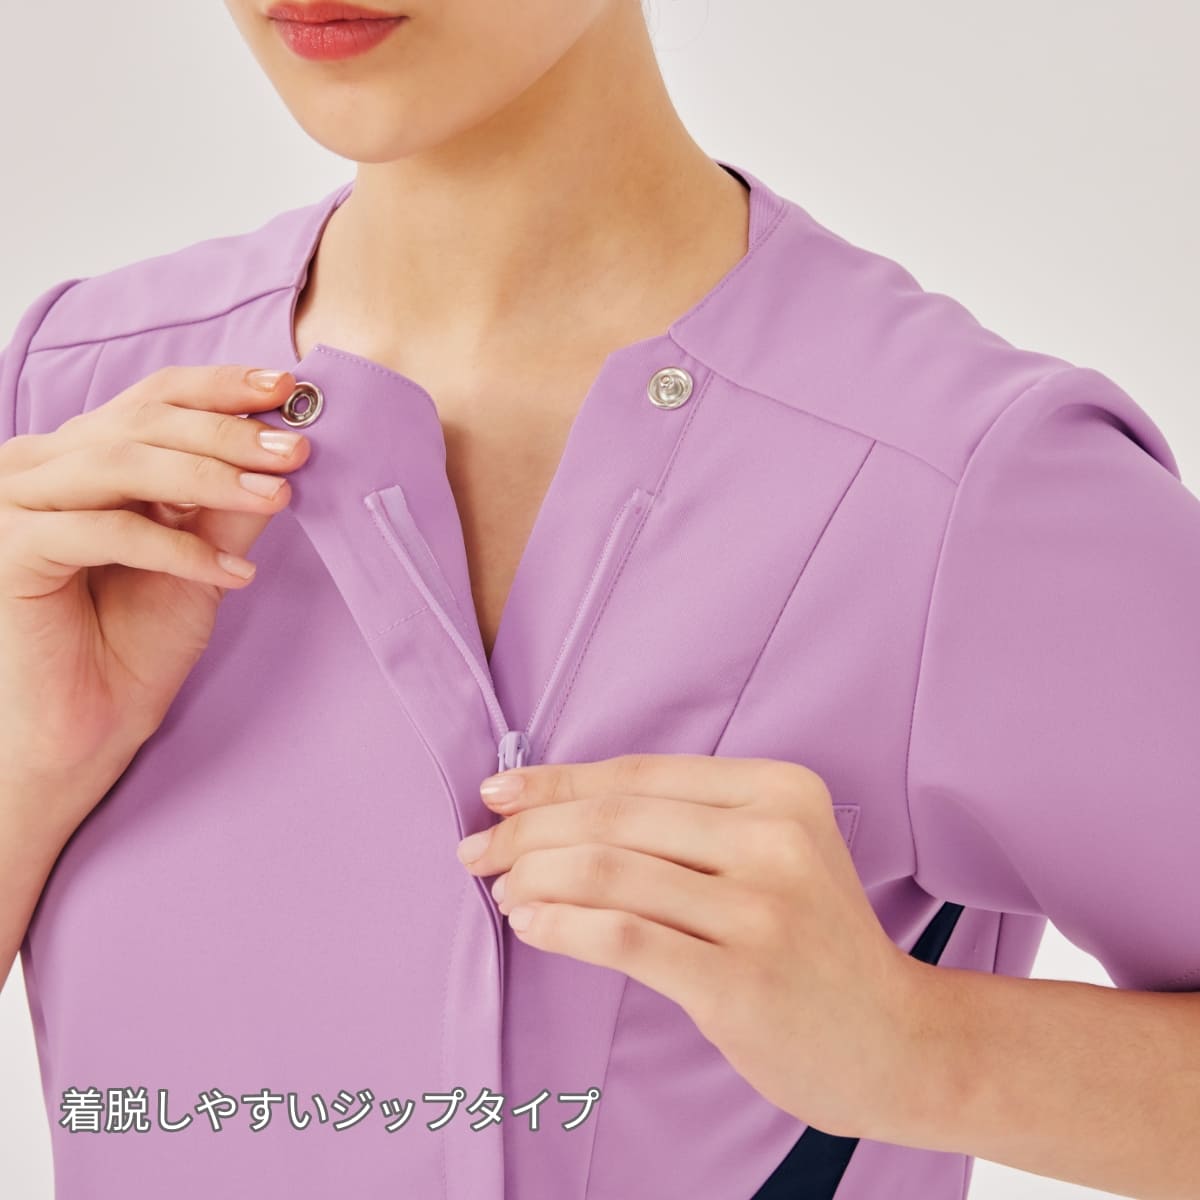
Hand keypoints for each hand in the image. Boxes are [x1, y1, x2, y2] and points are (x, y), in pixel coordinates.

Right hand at [0, 364, 308, 826]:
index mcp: (80, 456)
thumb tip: (287, 451)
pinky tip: (233, 575)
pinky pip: (106, 531)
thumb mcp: (201, 561)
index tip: (288, 388)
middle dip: (228, 434)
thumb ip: (229, 506)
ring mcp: (15, 503)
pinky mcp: (10, 551)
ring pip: (124, 467)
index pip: (152, 399)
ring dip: (211, 479)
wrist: (83, 730)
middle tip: (296, 450)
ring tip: (277, 498)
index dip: (219, 388)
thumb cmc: (133, 644)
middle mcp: (39, 466)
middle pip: (141, 424)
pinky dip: (177, 550)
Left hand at [456, 753, 928, 1139]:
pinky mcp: (740, 979)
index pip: (638, 775)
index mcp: (780, 788)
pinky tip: (526, 924)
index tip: (495, 794)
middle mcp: (774, 837)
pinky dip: (561, 927)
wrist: (896, 1039)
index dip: (556, 781)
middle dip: (528, 830)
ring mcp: (761, 909)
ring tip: (500, 890)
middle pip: (615, 817)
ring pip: (609, 871)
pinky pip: (624, 938)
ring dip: (534, 877)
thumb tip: (557, 807)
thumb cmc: (812, 939)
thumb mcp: (775, 851)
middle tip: (476, 849)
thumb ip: (688, 822)